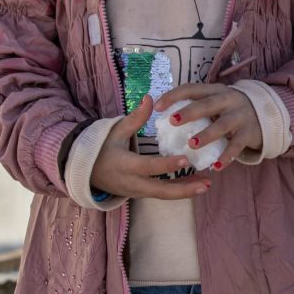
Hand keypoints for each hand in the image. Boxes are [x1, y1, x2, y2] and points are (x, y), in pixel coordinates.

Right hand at [89, 96, 212, 198]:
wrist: (86, 173)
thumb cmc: (102, 148)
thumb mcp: (115, 131)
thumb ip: (135, 117)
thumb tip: (150, 98)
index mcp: (125, 165)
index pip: (149, 167)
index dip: (167, 165)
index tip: (186, 160)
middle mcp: (132, 182)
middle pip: (160, 190)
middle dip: (184, 189)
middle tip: (206, 183)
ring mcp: (137, 192)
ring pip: (163, 195)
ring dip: (185, 192)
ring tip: (206, 184)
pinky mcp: (141, 195)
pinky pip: (161, 194)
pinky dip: (178, 191)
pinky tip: (195, 184)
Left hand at [156, 83, 262, 169]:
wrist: (265, 114)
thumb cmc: (228, 110)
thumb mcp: (215, 101)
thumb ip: (196, 106)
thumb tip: (162, 117)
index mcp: (214, 90)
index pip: (192, 89)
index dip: (174, 96)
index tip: (157, 107)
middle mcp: (228, 100)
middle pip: (207, 104)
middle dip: (190, 112)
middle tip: (173, 121)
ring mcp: (240, 116)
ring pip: (222, 125)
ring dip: (207, 134)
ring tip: (192, 145)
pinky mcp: (249, 132)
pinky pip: (237, 145)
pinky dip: (227, 156)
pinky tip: (216, 166)